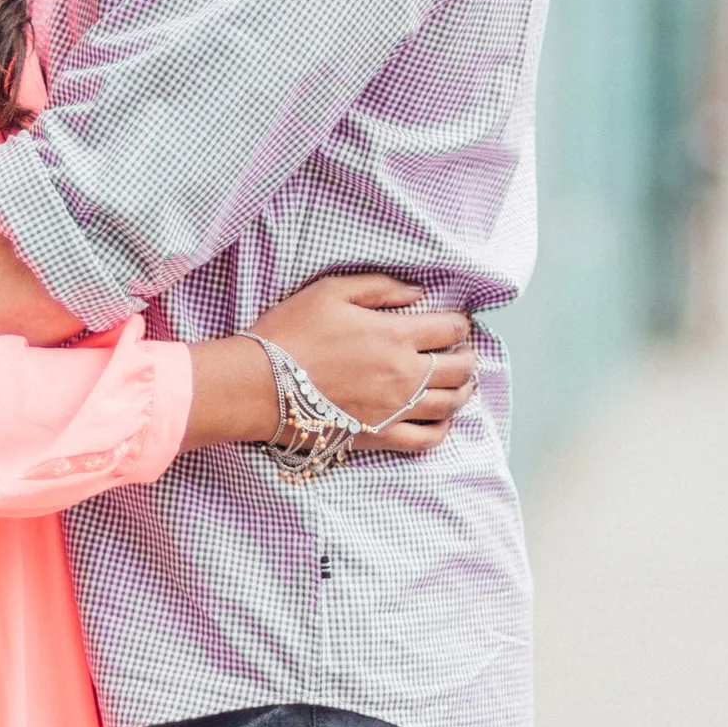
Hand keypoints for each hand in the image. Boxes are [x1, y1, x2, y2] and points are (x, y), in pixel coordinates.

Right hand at [251, 274, 479, 456]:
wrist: (259, 385)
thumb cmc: (290, 333)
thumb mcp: (332, 292)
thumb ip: (381, 288)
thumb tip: (419, 293)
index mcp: (395, 335)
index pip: (450, 329)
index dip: (460, 323)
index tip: (457, 322)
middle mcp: (403, 374)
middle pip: (459, 369)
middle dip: (468, 357)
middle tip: (465, 352)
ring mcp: (394, 409)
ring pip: (449, 404)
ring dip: (464, 391)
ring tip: (464, 384)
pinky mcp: (379, 435)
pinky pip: (426, 439)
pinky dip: (443, 430)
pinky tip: (443, 421)